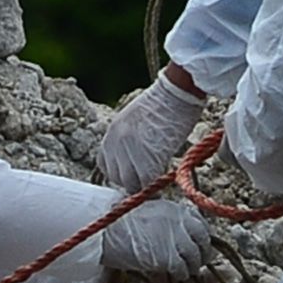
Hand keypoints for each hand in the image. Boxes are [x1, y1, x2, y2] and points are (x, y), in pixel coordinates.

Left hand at [93, 74, 207, 189]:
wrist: (176, 92)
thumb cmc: (165, 102)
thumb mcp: (136, 120)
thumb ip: (130, 140)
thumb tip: (138, 158)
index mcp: (111, 133)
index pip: (106, 164)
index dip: (121, 172)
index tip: (134, 174)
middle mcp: (115, 143)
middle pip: (116, 178)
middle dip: (132, 181)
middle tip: (148, 181)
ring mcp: (129, 152)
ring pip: (130, 185)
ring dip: (143, 187)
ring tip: (157, 183)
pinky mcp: (147, 159)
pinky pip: (146, 185)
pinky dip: (154, 190)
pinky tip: (163, 186)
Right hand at [99, 195, 209, 276]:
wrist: (105, 231)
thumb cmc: (118, 221)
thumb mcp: (147, 211)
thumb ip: (164, 217)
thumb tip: (174, 227)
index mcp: (174, 209)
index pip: (200, 223)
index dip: (202, 236)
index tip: (199, 244)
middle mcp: (179, 222)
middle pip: (203, 240)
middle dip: (203, 252)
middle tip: (198, 261)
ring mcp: (175, 239)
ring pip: (196, 256)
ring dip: (193, 265)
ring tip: (187, 271)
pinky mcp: (168, 257)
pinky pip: (183, 269)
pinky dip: (182, 274)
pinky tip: (176, 276)